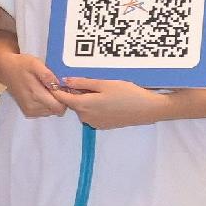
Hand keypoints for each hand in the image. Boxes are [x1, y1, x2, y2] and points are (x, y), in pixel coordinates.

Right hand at [0, 47, 71, 119]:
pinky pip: (45, 112)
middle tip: (56, 87)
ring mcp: (30, 111)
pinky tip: (43, 94)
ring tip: (48, 89)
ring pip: (52, 112)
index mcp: (35, 95)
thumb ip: (47, 75)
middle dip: (60, 100)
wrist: (6, 70)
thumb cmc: (21, 65)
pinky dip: (47, 104)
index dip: (65, 98)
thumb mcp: (35, 64)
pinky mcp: (28, 112)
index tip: (63, 88)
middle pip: (57, 110)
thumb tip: (58, 85)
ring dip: (53, 102)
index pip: (59, 107)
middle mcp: (33, 107)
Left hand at [56, 77, 177, 130]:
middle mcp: (85, 117)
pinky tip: (108, 99)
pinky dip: (95, 106)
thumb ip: (82, 83)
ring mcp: (94, 123)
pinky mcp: (103, 126)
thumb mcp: (104, 83)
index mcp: (83, 106)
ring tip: (102, 89)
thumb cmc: (127, 93)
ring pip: (83, 108)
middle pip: (73, 103)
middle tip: (90, 81)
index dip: (58, 88)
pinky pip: (92, 114)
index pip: (62, 98)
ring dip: (86, 99)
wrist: (147, 109)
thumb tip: (64, 80)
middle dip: (76, 92)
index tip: (58, 79)